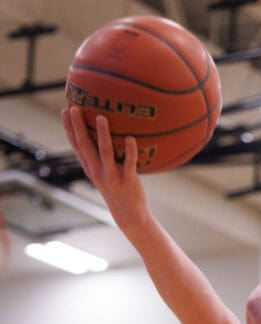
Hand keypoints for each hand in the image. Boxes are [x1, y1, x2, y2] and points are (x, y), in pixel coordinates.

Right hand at [61, 108, 147, 236]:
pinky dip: (130, 151)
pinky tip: (131, 138)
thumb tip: (106, 135)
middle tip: (75, 108)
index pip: (76, 146)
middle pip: (85, 146)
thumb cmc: (118, 190)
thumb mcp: (105, 175)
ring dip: (103, 134)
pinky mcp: (128, 181)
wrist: (129, 215)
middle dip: (78, 127)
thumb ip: (102, 157)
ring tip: (101, 117)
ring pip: (105, 152)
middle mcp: (98, 171)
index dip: (69, 128)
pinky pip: (129, 163)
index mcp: (90, 168)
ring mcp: (112, 177)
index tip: (65, 110)